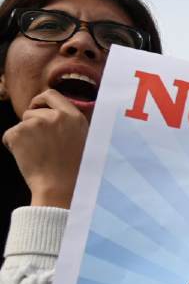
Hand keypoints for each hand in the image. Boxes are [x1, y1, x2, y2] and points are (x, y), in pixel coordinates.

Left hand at [2, 90, 87, 207]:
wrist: (60, 188)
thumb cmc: (74, 171)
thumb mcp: (83, 141)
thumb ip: (69, 124)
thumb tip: (53, 115)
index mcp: (74, 117)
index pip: (51, 95)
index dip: (40, 101)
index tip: (37, 109)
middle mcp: (55, 116)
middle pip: (32, 111)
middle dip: (31, 125)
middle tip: (40, 145)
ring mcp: (35, 123)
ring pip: (21, 124)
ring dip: (24, 136)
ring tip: (37, 155)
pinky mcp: (17, 133)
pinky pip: (9, 136)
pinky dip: (14, 146)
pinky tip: (28, 159)